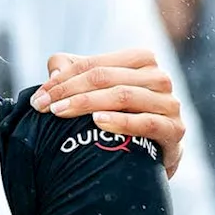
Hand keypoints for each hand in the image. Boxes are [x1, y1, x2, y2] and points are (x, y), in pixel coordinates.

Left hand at [30, 49, 184, 176]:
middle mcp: (159, 78)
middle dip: (68, 91)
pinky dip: (120, 121)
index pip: (94, 64)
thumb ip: (72, 72)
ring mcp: (170, 103)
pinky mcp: (175, 130)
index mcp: (141, 60)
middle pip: (105, 77)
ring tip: (60, 112)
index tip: (39, 96)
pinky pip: (146, 122)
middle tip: (44, 107)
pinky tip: (97, 122)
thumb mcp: (95, 90)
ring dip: (87, 103)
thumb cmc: (119, 115)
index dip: (63, 78)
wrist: (151, 154)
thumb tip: (54, 72)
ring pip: (123, 95)